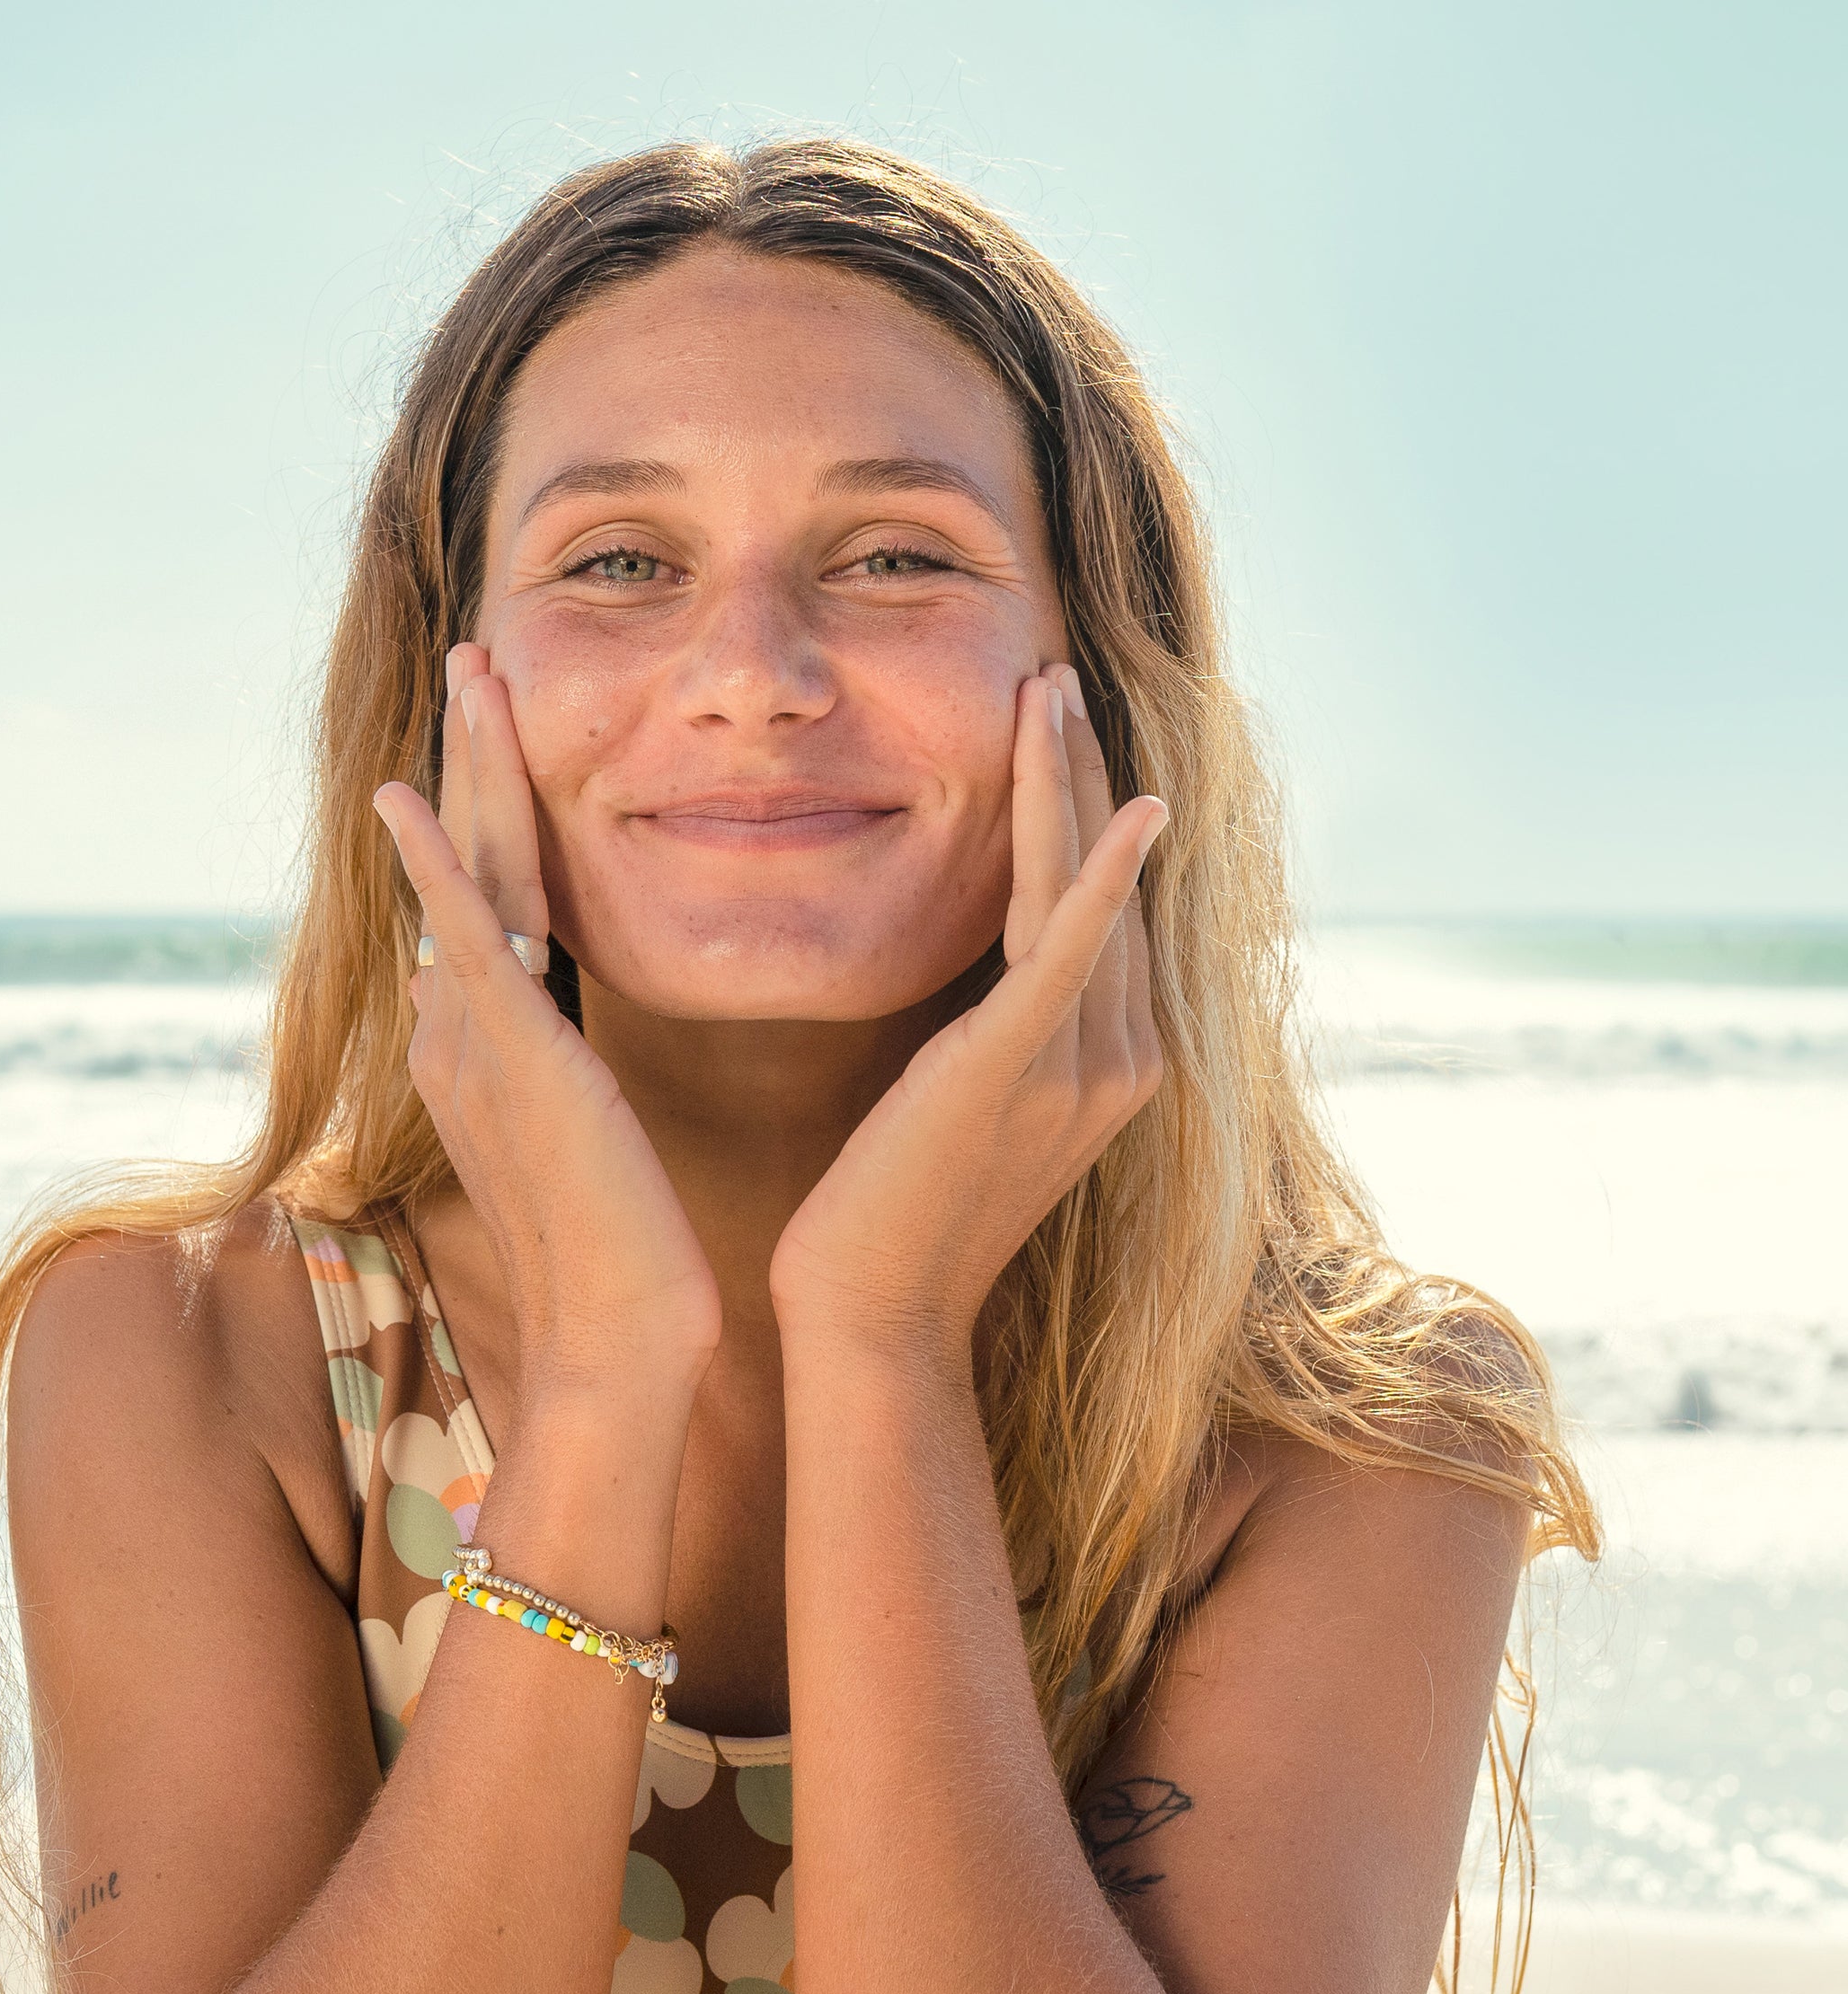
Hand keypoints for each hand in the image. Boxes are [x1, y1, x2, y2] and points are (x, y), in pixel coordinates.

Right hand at [373, 646, 722, 1398]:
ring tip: (472, 671)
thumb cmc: (621, 1249)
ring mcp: (479, 1035)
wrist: (623, 1337)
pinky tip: (403, 795)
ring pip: (470, 868)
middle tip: (481, 658)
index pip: (489, 894)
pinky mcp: (508, 1053)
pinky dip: (431, 864)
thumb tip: (475, 987)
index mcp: (488, 1040)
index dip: (495, 804)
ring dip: (466, 765)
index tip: (506, 726)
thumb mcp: (576, 1128)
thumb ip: (539, 1054)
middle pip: (472, 858)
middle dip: (476, 755)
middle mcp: (465, 1025)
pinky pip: (461, 937)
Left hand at [767, 663, 1166, 1365]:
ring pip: (1083, 889)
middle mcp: (1122, 1063)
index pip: (1108, 909)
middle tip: (1056, 674)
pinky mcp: (1018, 1069)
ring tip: (1049, 687)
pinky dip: (1097, 874)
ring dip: (1069, 781)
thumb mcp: (960, 1101)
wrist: (870, 1319)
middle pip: (1110, 881)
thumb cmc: (891, 1213)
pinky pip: (1070, 950)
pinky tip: (1124, 808)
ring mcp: (1080, 1068)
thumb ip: (992, 1027)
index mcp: (1111, 1067)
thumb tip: (975, 963)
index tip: (1057, 727)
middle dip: (1083, 771)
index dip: (1087, 812)